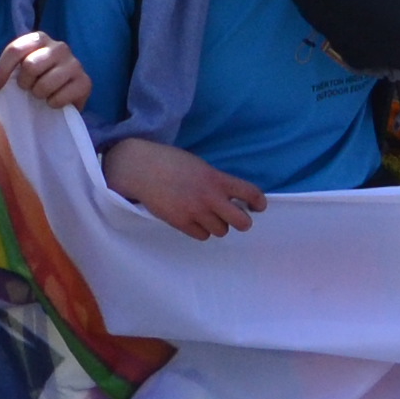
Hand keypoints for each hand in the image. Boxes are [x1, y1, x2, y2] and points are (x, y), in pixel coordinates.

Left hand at [0, 32, 93, 109]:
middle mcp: (59, 46)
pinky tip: (55, 101)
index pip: (16, 49)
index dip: (2, 70)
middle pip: (30, 66)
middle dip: (24, 84)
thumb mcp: (15, 73)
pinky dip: (53, 104)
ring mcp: (75, 63)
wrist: (64, 98)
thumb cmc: (36, 82)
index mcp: (39, 39)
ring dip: (38, 95)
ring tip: (42, 95)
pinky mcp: (86, 82)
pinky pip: (60, 97)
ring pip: (44, 84)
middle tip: (28, 89)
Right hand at [102, 137, 269, 238]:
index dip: (258, 202)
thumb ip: (215, 181)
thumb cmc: (169, 162)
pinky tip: (193, 220)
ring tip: (207, 216)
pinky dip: (201, 230)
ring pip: (221, 231)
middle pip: (241, 222)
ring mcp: (195, 212)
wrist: (141, 168)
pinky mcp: (180, 222)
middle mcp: (210, 197)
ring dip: (218, 225)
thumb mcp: (199, 166)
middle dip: (242, 221)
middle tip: (236, 217)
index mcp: (216, 178)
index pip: (250, 193)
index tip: (258, 206)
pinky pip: (202, 235)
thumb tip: (228, 197)